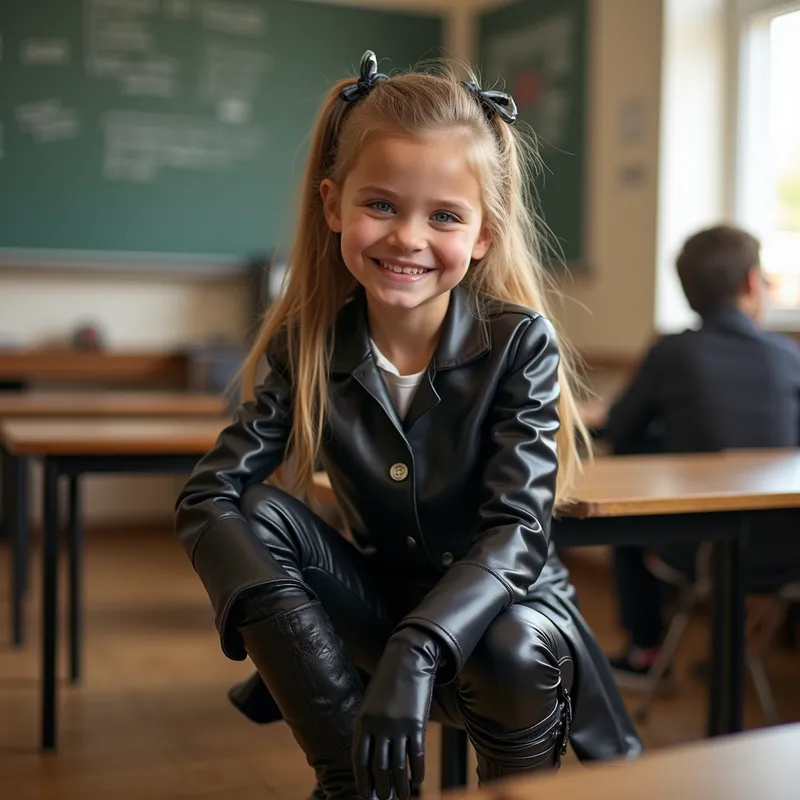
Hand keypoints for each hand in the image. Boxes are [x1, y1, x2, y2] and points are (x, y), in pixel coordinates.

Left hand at [353, 627, 439, 799]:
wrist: (409, 659)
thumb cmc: (388, 682)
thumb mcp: (371, 703)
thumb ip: (367, 727)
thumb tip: (368, 757)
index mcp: (363, 721)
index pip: (360, 760)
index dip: (363, 781)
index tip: (367, 796)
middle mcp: (379, 726)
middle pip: (379, 767)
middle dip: (382, 788)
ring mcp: (398, 726)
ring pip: (398, 766)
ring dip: (400, 786)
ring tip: (403, 797)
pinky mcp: (417, 723)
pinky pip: (416, 755)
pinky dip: (417, 771)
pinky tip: (417, 780)